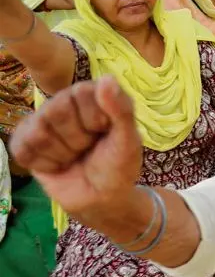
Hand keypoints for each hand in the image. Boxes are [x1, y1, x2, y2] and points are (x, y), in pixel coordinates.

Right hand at [10, 76, 142, 217]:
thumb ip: (121, 109)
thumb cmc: (119, 165)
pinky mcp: (26, 141)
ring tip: (75, 156)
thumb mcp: (128, 140)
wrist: (101, 198)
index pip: (80, 93)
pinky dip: (45, 164)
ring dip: (62, 153)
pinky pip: (23, 148)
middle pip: (55, 111)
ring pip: (39, 132)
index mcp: (92, 95)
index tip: (105, 132)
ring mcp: (43, 121)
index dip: (94, 120)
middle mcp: (65, 102)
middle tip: (89, 147)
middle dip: (77, 139)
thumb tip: (107, 78)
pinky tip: (58, 165)